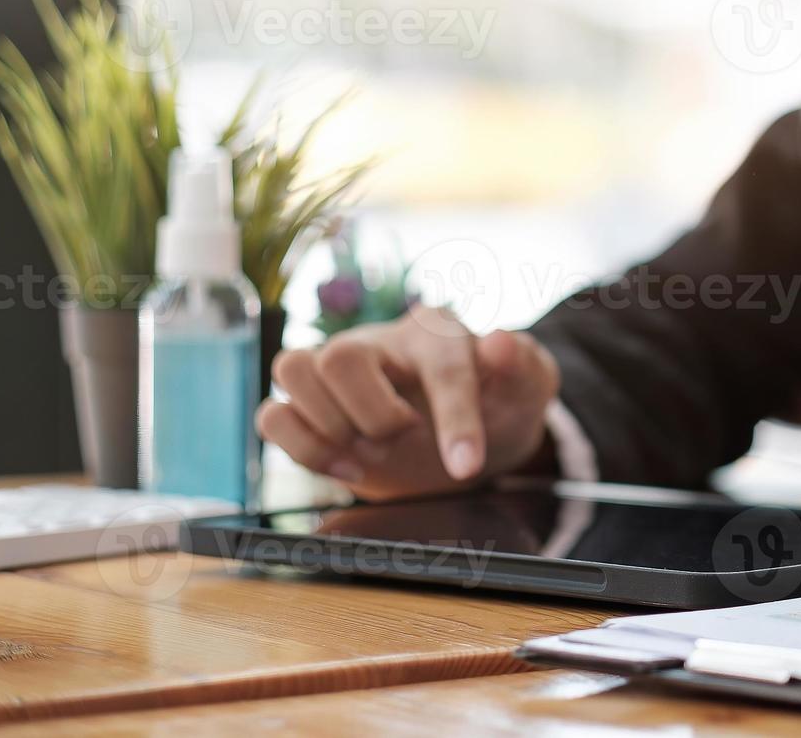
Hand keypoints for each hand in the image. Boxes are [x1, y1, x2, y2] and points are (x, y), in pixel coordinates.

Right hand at [256, 306, 559, 500]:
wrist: (469, 436)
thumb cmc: (497, 403)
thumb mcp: (528, 388)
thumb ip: (523, 366)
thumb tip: (500, 341)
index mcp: (437, 332)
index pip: (440, 363)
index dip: (454, 417)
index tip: (466, 465)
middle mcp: (378, 343)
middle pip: (340, 356)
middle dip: (374, 415)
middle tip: (405, 438)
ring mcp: (335, 373)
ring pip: (292, 369)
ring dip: (330, 426)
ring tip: (372, 452)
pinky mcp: (309, 410)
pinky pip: (273, 416)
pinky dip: (302, 448)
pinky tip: (345, 466)